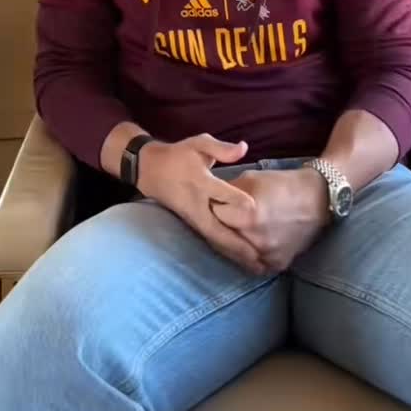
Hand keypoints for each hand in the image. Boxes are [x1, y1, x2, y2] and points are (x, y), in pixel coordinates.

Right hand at [137, 134, 267, 274]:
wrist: (150, 169)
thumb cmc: (179, 155)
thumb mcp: (198, 144)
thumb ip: (221, 148)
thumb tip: (244, 147)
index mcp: (199, 181)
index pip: (218, 191)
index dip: (235, 199)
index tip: (254, 208)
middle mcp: (196, 203)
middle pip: (216, 227)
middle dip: (237, 243)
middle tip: (259, 257)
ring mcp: (192, 217)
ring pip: (214, 239)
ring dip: (233, 253)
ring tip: (256, 267)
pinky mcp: (192, 224)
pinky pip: (210, 240)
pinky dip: (225, 251)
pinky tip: (241, 261)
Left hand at [213, 169, 330, 271]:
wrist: (317, 199)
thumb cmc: (281, 184)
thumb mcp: (250, 179)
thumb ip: (227, 192)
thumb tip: (209, 198)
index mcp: (246, 214)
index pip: (212, 215)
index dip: (210, 207)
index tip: (209, 203)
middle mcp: (254, 239)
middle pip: (219, 239)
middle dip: (214, 228)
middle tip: (213, 219)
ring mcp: (266, 255)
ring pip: (233, 255)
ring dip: (227, 244)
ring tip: (228, 230)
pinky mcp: (276, 265)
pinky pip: (252, 265)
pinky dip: (245, 256)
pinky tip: (243, 244)